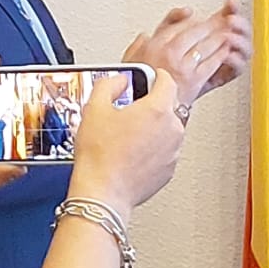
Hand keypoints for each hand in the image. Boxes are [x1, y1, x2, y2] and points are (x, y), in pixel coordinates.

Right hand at [67, 70, 185, 217]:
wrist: (103, 191)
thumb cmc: (99, 155)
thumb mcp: (94, 108)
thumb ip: (110, 84)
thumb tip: (120, 80)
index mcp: (158, 110)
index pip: (167, 81)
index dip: (157, 75)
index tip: (151, 76)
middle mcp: (173, 129)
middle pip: (167, 106)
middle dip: (150, 105)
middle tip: (128, 111)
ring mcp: (174, 150)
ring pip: (166, 129)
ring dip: (151, 128)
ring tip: (125, 137)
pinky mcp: (170, 168)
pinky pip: (164, 150)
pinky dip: (152, 148)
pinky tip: (131, 153)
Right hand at [124, 0, 251, 106]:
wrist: (145, 114)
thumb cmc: (137, 92)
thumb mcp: (128, 64)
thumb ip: (137, 47)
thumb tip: (145, 36)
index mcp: (152, 47)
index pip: (175, 26)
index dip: (189, 20)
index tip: (196, 18)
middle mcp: (168, 54)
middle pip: (194, 33)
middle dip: (209, 26)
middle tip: (219, 22)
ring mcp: (183, 67)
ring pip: (205, 47)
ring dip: (219, 39)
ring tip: (226, 34)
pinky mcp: (194, 80)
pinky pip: (211, 64)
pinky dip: (221, 56)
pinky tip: (225, 52)